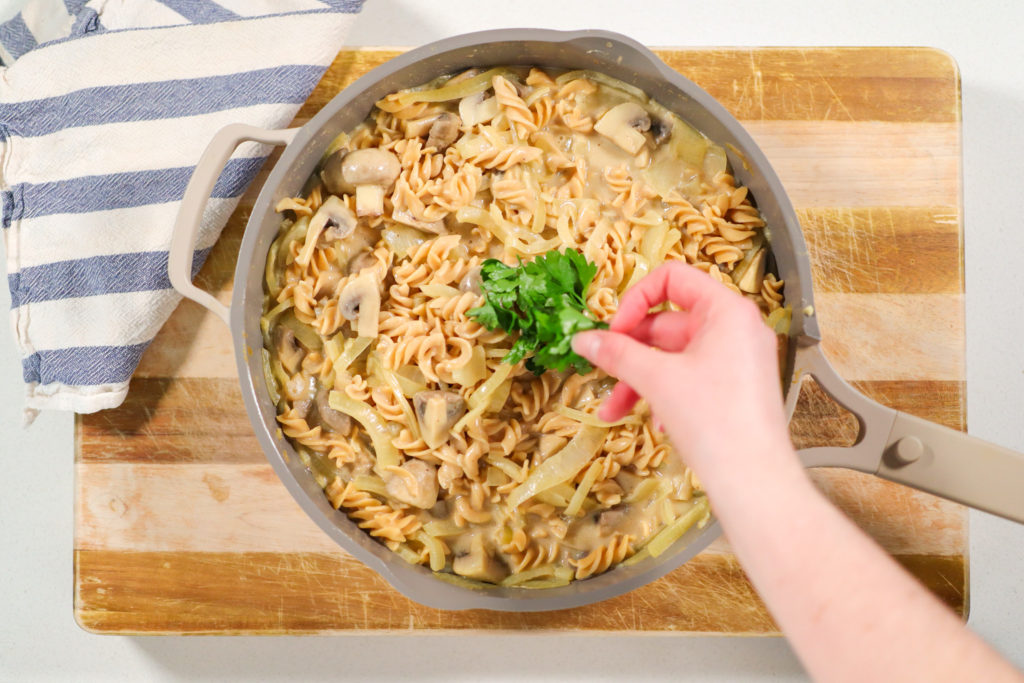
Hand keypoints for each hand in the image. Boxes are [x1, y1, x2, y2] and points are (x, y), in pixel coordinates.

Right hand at [572, 261, 792, 483]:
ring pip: (674, 356)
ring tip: (613, 410)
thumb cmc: (716, 422)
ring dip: (640, 379)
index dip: (635, 300)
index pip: (672, 278)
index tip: (613, 331)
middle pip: (668, 322)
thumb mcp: (658, 380)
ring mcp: (738, 359)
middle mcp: (737, 328)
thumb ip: (617, 353)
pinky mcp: (735, 388)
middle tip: (601, 370)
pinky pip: (690, 377)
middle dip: (630, 351)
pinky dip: (665, 393)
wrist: (755, 482)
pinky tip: (653, 422)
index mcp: (727, 311)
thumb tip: (583, 339)